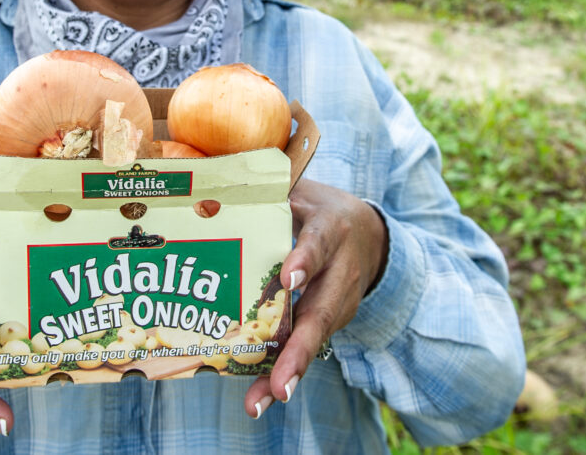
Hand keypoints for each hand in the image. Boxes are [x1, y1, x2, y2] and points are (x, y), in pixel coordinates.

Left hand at [243, 177, 388, 418]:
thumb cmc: (318, 209)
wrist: (370, 233)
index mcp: (331, 229)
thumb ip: (269, 192)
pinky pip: (309, 345)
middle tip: (280, 382)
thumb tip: (214, 186)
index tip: (287, 279)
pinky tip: (263, 396)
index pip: (318, 244)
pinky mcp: (332, 320)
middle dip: (299, 349)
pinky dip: (288, 370)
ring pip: (316, 337)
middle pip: (322, 312)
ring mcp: (340, 301)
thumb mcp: (302, 190)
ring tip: (269, 399)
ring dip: (292, 370)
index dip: (304, 260)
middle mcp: (340, 271)